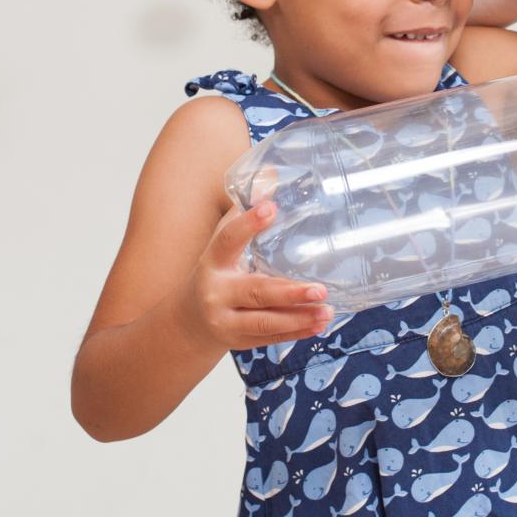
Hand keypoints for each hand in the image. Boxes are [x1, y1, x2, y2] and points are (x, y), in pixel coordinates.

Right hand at [180, 201, 333, 350]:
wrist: (189, 320)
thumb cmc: (217, 270)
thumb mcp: (223, 241)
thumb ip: (245, 212)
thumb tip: (271, 174)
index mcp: (213, 261)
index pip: (227, 240)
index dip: (247, 223)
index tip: (271, 207)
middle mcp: (216, 292)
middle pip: (255, 292)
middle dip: (288, 293)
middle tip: (320, 288)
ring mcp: (226, 321)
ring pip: (265, 322)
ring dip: (299, 318)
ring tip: (327, 309)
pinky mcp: (239, 341)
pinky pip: (271, 337)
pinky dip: (297, 332)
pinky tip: (320, 323)